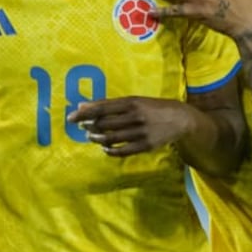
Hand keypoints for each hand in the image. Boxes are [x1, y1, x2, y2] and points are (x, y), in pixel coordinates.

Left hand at [67, 97, 194, 156]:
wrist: (180, 118)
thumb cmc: (152, 107)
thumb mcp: (133, 100)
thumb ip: (109, 104)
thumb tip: (83, 105)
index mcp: (131, 102)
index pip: (101, 108)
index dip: (84, 113)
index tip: (71, 117)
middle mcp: (135, 116)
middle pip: (104, 124)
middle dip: (88, 126)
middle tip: (81, 127)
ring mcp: (140, 132)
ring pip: (111, 138)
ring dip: (96, 138)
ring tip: (91, 136)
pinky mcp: (145, 146)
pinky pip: (122, 151)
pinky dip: (110, 151)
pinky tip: (105, 148)